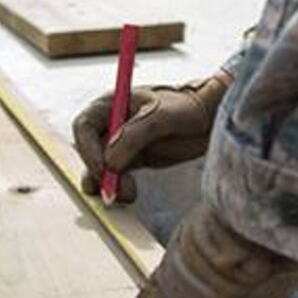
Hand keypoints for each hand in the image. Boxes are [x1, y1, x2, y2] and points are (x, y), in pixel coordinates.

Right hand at [71, 71, 229, 202]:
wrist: (212, 118)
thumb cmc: (188, 107)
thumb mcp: (162, 116)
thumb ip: (134, 135)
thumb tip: (109, 162)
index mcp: (112, 104)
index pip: (84, 127)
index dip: (87, 149)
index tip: (101, 169)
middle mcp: (112, 123)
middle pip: (90, 151)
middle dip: (97, 172)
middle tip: (111, 190)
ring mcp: (121, 142)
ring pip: (102, 168)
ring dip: (108, 184)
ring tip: (127, 194)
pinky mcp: (134, 159)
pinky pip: (117, 176)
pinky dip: (118, 187)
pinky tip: (129, 194)